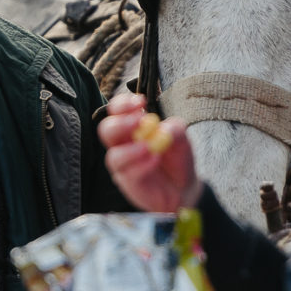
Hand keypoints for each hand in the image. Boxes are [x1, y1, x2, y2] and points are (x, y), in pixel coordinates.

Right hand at [96, 91, 201, 214]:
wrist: (184, 187)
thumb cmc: (177, 159)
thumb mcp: (182, 139)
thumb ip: (174, 129)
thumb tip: (161, 127)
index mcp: (131, 128)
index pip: (117, 111)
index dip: (123, 105)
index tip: (140, 102)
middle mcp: (122, 145)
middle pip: (106, 130)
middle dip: (120, 124)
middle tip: (138, 122)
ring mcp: (123, 165)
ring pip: (113, 156)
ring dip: (131, 150)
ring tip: (150, 148)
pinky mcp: (128, 182)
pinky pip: (128, 173)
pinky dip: (142, 165)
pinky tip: (155, 161)